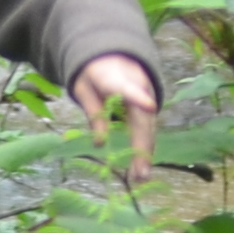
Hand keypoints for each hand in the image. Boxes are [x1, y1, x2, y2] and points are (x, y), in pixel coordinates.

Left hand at [71, 50, 161, 178]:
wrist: (112, 56)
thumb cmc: (94, 74)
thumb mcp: (84, 88)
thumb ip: (93, 111)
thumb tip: (100, 143)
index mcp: (117, 78)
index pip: (126, 87)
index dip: (137, 96)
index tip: (148, 106)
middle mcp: (138, 89)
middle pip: (142, 119)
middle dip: (142, 145)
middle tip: (141, 172)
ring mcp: (145, 98)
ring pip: (147, 127)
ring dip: (145, 152)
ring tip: (140, 175)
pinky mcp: (146, 109)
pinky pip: (145, 129)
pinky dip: (144, 147)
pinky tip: (141, 167)